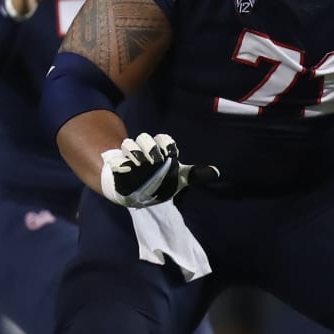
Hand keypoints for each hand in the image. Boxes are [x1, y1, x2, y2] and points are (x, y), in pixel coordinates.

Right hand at [99, 133, 217, 207]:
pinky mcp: (119, 166)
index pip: (163, 140)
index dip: (166, 144)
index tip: (171, 155)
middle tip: (156, 161)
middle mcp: (145, 152)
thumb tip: (216, 172)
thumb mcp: (178, 180)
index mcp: (161, 152)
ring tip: (141, 164)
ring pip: (129, 144)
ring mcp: (131, 158)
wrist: (138, 194)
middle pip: (145, 138)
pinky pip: (116, 159)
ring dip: (135, 151)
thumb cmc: (160, 184)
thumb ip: (194, 175)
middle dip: (150, 147)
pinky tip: (127, 169)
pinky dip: (121, 162)